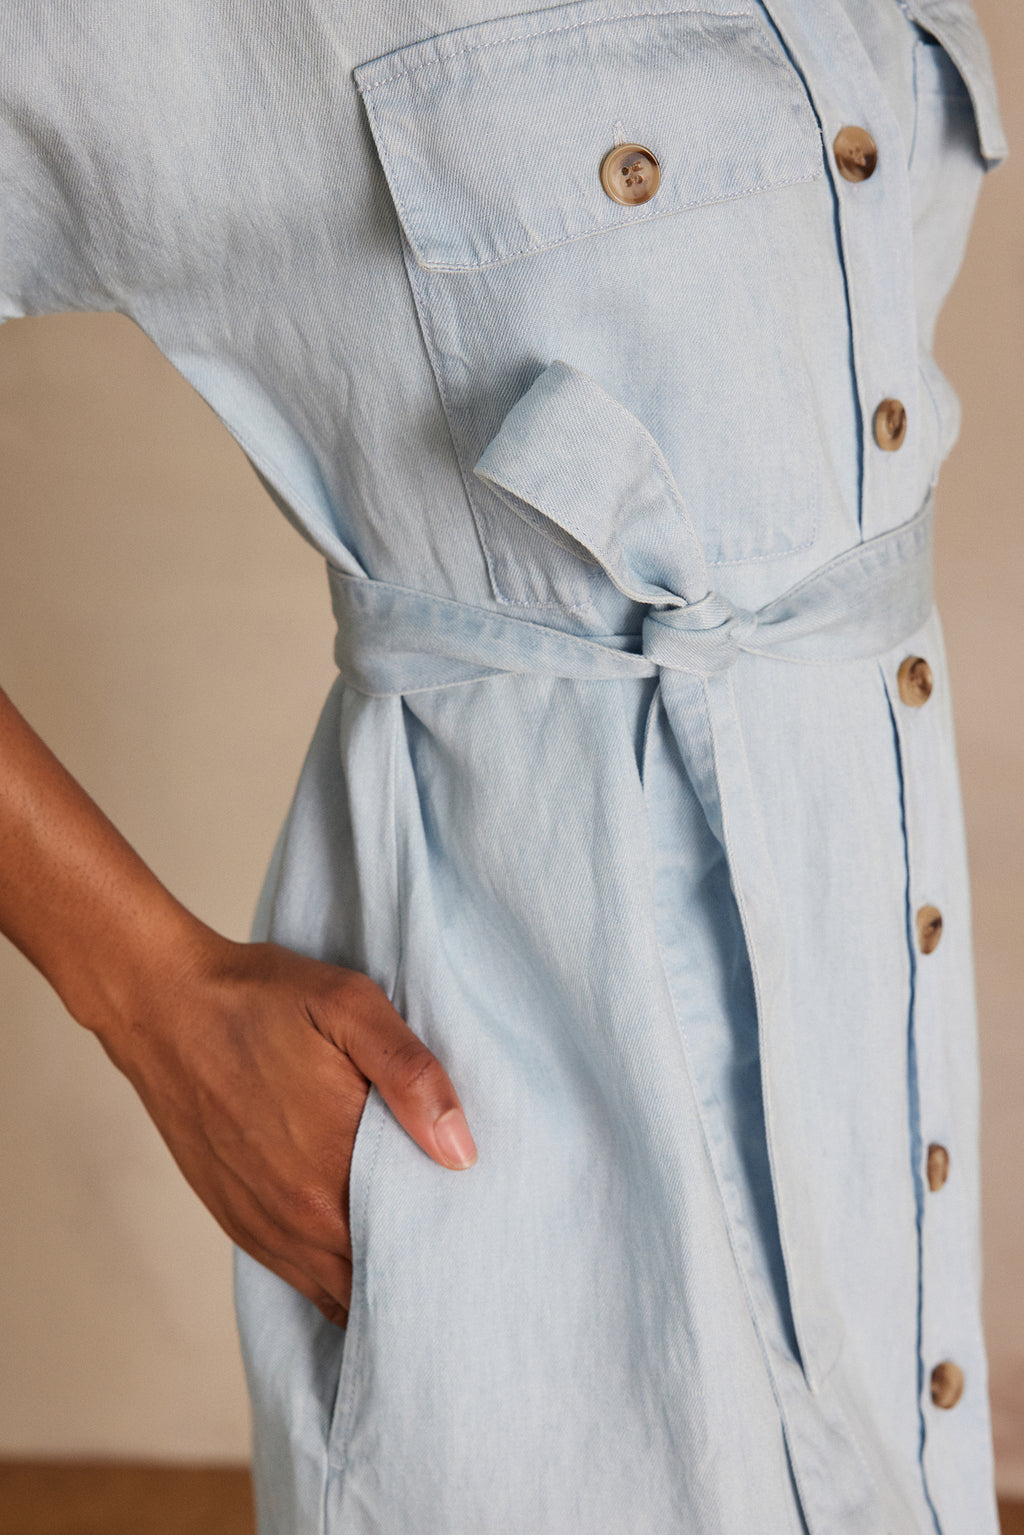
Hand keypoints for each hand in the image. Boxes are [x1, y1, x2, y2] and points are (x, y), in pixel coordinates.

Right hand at [98, 933, 476, 1327]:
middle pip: (377, 1281)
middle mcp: (296, 1218)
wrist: (163, 1005)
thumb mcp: (350, 1008)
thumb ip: (411, 1075)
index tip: (483, 1239)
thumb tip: (461, 1151)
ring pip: (336, 1290)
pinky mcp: (235, 1220)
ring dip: (375, 1282)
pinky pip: (297, 1276)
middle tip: (464, 1255)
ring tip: (419, 1262)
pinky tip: (360, 1252)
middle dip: (420, 1274)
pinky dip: (333, 1275)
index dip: (450, 1254)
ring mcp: (261, 1225)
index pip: (411, 1251)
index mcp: (332, 1173)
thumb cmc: (260, 1001)